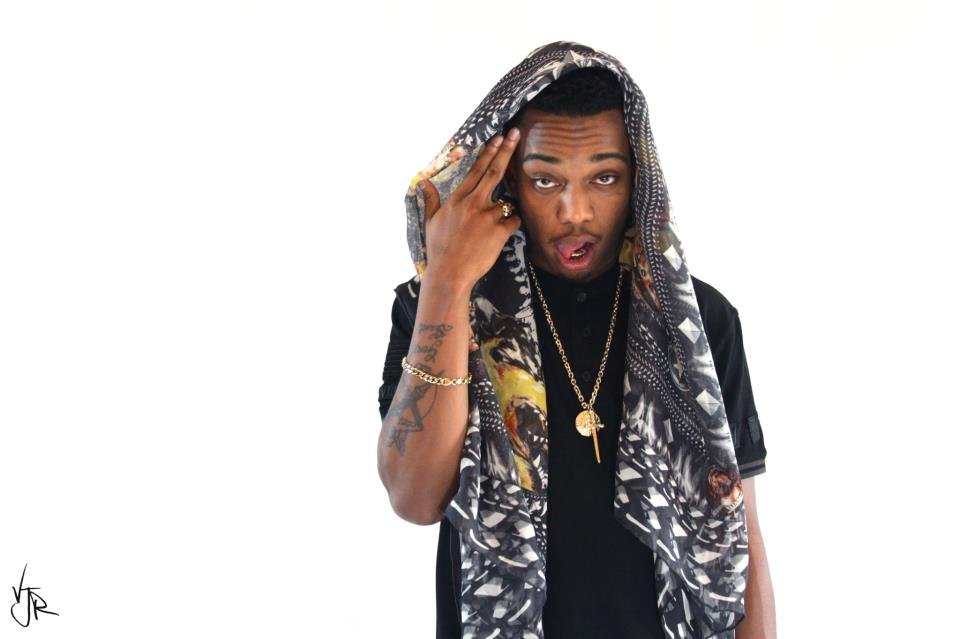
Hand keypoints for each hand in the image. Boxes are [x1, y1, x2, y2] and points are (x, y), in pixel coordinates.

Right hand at [418, 128, 522, 291]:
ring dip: (504, 210)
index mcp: (457, 199)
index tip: (499, 138)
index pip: (476, 170)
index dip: (489, 152)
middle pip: (494, 172)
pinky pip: (513, 221)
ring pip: (506, 203)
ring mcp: (487, 217)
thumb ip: (430, 200)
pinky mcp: (499, 232)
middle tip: (516, 134)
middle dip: (506, 151)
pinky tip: (500, 235)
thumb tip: (424, 183)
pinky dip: (511, 225)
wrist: (450, 274)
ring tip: (489, 229)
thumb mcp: (430, 222)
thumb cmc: (439, 249)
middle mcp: (473, 203)